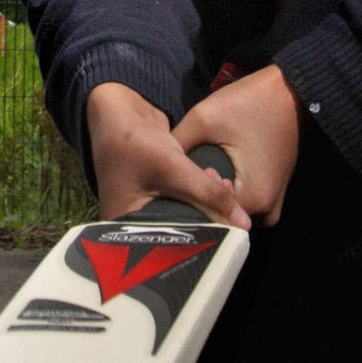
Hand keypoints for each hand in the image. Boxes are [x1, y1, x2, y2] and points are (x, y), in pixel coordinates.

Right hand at [86, 81, 249, 228]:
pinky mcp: (160, 199)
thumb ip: (208, 193)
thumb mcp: (172, 167)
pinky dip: (199, 196)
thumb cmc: (132, 142)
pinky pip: (185, 206)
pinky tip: (211, 182)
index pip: (173, 247)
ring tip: (218, 183)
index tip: (228, 221)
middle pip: (183, 235)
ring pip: (187, 219)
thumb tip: (243, 224)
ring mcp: (148, 213)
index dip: (204, 236)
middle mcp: (136, 227)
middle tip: (227, 199)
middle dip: (209, 218)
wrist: (119, 115)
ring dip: (208, 205)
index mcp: (128, 230)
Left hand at [175, 65, 300, 225]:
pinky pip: (245, 203)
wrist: (288, 90)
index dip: (191, 199)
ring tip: (202, 171)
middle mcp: (268, 209)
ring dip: (214, 196)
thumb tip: (156, 166)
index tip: (188, 175)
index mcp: (255, 198)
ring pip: (232, 212)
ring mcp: (274, 201)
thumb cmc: (250, 103)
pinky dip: (228, 191)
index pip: (211, 217)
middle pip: (222, 218)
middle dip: (201, 200)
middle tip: (189, 174)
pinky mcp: (273, 191)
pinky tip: (215, 170)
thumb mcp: (204, 119)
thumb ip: (178, 146)